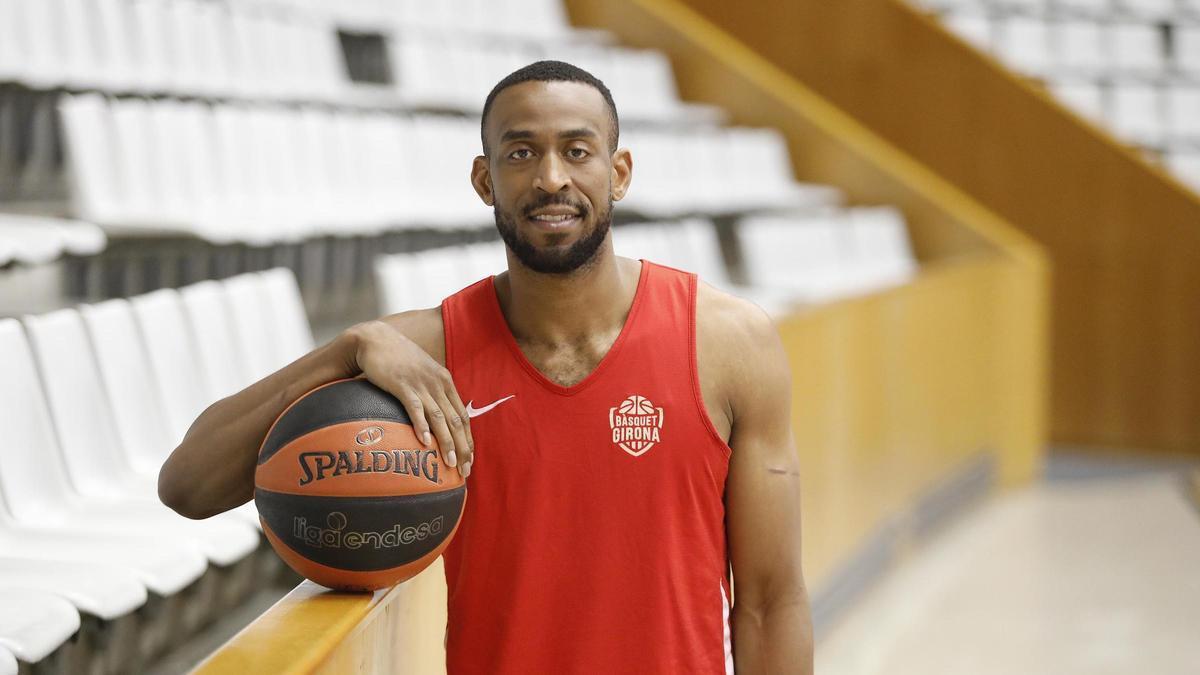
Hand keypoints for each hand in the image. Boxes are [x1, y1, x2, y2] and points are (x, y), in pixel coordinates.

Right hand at [348, 320, 473, 477]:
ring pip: (440, 417)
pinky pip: (415, 407)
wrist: (375, 339)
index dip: (468, 440)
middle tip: (465, 471)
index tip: (470, 461)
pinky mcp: (402, 384)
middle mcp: (438, 383)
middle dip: (463, 447)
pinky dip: (421, 425)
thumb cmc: (397, 361)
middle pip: (455, 420)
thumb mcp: (421, 376)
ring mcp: (421, 383)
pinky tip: (425, 441)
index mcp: (445, 382)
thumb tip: (434, 422)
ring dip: (447, 442)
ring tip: (450, 463)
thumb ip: (431, 394)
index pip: (463, 416)